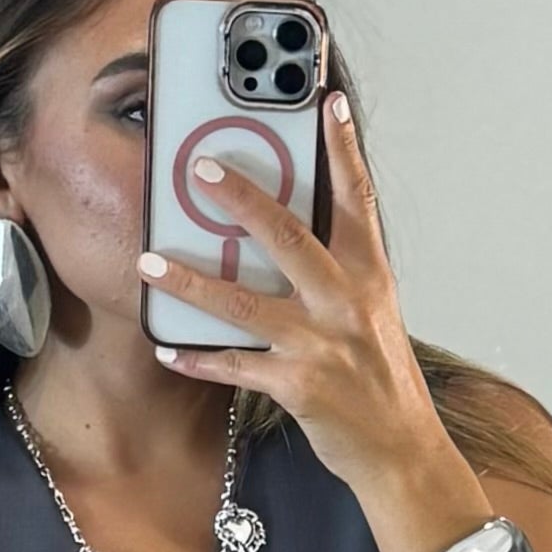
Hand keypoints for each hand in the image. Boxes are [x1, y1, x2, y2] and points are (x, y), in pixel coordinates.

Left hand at [139, 89, 447, 497]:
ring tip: (149, 261)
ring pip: (245, 305)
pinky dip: (199, 359)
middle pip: (289, 237)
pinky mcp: (299, 387)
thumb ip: (338, 269)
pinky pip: (236, 367)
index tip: (327, 100)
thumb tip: (283, 232)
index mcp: (369, 274)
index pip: (358, 198)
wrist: (402, 451)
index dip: (343, 148)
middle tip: (199, 169)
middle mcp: (347, 301)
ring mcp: (322, 345)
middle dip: (242, 199)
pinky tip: (168, 349)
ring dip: (191, 283)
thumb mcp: (373, 311)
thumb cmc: (380, 378)